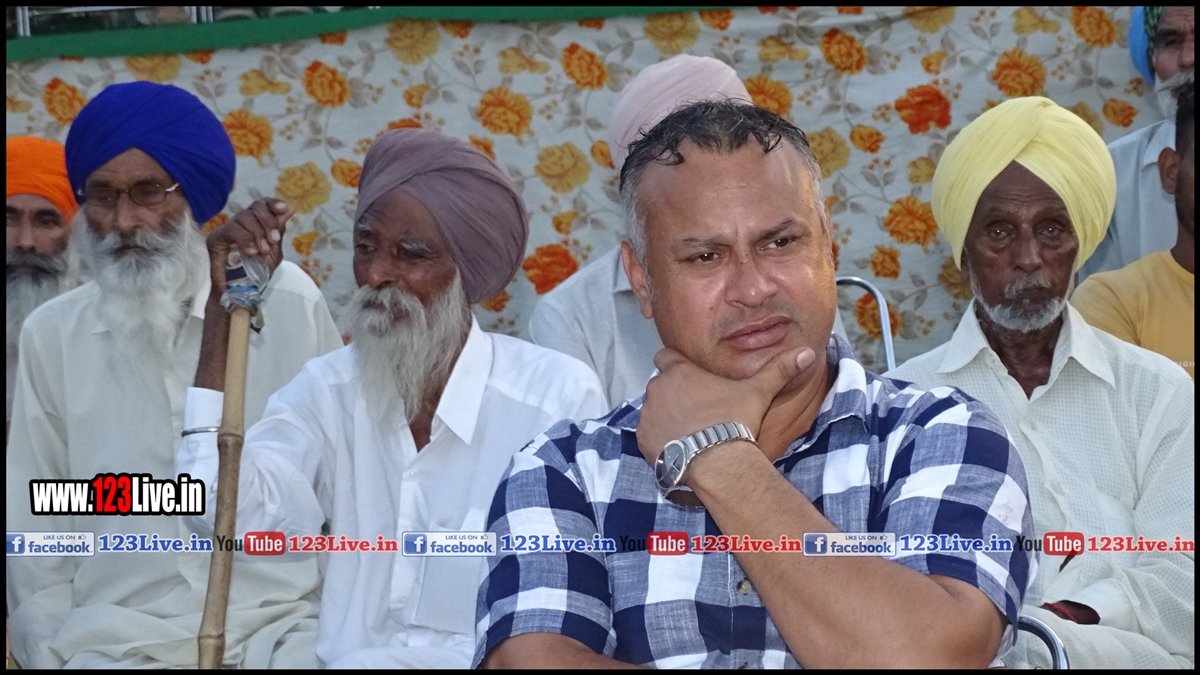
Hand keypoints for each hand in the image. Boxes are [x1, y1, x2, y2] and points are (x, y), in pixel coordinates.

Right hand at [205, 198, 293, 297]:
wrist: (237, 293)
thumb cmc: (254, 274)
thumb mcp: (272, 253)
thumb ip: (278, 232)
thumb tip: (290, 209)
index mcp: (256, 224)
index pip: (263, 204)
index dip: (273, 203)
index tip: (284, 209)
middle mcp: (241, 223)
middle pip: (255, 206)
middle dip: (268, 221)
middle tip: (274, 240)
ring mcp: (228, 230)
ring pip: (244, 216)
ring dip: (258, 232)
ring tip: (263, 250)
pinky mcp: (216, 238)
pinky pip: (233, 229)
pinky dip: (246, 239)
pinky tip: (252, 251)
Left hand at [636, 346, 817, 467]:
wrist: (718, 461)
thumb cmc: (735, 421)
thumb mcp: (759, 391)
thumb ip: (780, 369)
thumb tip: (807, 352)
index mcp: (679, 371)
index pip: (665, 356)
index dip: (676, 367)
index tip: (690, 380)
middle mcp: (657, 388)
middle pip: (660, 386)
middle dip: (673, 396)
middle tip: (697, 412)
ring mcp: (647, 414)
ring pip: (653, 411)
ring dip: (665, 418)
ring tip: (690, 433)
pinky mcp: (643, 439)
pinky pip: (648, 436)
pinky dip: (659, 441)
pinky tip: (681, 448)